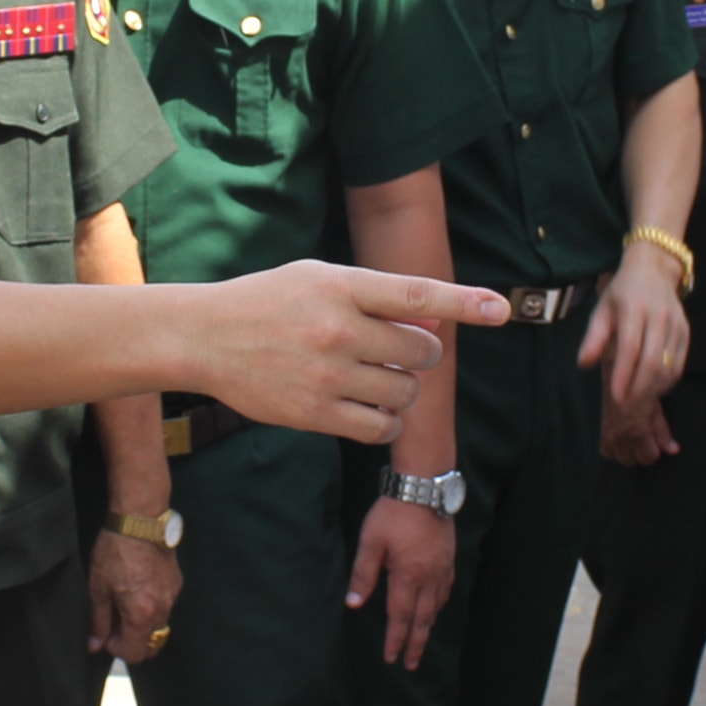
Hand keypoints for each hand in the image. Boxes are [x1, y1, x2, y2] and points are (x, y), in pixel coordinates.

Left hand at [91, 531, 182, 661]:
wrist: (141, 521)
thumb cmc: (115, 552)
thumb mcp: (98, 588)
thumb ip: (99, 621)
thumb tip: (95, 644)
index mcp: (140, 615)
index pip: (134, 653)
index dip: (117, 649)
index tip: (105, 634)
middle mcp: (161, 610)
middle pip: (151, 645)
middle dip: (133, 641)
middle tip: (115, 623)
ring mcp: (172, 596)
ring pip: (159, 626)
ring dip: (143, 625)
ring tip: (125, 603)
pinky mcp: (176, 583)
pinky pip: (165, 607)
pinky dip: (152, 608)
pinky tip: (138, 588)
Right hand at [187, 265, 508, 444]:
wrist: (205, 337)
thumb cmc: (268, 301)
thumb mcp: (318, 278)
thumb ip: (375, 295)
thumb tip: (432, 318)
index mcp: (342, 286)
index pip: (417, 294)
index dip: (465, 302)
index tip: (501, 309)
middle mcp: (338, 329)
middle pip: (421, 352)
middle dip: (418, 354)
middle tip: (391, 352)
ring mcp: (327, 374)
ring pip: (405, 393)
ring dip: (401, 390)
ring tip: (372, 379)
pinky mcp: (315, 414)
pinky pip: (380, 428)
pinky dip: (385, 422)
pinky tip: (367, 409)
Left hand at [346, 497, 455, 665]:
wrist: (424, 487)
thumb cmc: (393, 513)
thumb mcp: (371, 542)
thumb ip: (363, 574)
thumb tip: (354, 604)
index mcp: (407, 576)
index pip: (400, 616)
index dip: (395, 639)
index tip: (391, 658)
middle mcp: (429, 577)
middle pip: (423, 618)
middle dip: (416, 643)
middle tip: (411, 664)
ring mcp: (442, 568)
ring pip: (436, 606)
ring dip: (428, 627)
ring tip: (422, 641)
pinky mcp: (448, 557)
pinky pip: (445, 590)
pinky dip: (439, 605)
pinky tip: (436, 607)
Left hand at [578, 240, 691, 407]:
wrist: (654, 269)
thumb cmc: (622, 292)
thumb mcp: (602, 309)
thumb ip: (593, 338)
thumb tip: (583, 365)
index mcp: (633, 309)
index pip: (630, 349)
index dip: (624, 376)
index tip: (616, 397)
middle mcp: (658, 317)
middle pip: (652, 362)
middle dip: (639, 390)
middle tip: (625, 406)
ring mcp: (675, 325)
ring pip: (668, 367)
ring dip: (653, 389)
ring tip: (636, 400)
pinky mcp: (685, 331)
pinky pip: (679, 364)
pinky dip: (667, 382)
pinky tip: (653, 389)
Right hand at [600, 392, 679, 466]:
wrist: (617, 376)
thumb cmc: (640, 388)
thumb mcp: (656, 409)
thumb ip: (663, 432)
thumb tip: (674, 451)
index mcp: (636, 430)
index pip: (648, 457)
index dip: (654, 452)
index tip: (655, 443)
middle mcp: (619, 436)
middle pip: (632, 461)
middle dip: (641, 453)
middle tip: (645, 440)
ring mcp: (606, 434)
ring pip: (619, 459)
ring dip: (627, 453)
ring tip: (633, 440)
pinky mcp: (599, 430)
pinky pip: (606, 452)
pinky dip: (614, 449)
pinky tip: (620, 440)